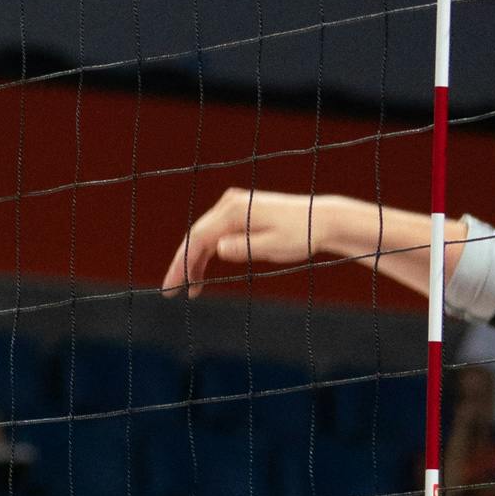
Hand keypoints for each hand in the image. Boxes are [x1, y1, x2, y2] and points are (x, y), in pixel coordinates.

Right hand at [160, 187, 323, 297]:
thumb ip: (244, 247)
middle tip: (171, 291)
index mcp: (234, 211)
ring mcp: (233, 206)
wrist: (323, 219)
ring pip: (204, 236)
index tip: (172, 287)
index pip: (197, 238)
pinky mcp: (239, 213)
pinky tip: (204, 272)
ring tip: (192, 289)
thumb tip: (216, 249)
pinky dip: (208, 253)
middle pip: (196, 236)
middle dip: (183, 265)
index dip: (182, 264)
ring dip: (195, 261)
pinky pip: (215, 234)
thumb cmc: (302, 235)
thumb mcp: (275, 246)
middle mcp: (229, 204)